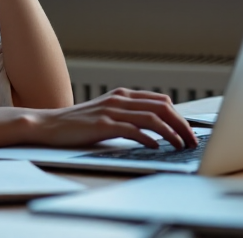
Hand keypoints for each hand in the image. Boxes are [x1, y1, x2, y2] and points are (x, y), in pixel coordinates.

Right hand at [25, 88, 199, 149]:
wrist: (49, 125)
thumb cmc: (78, 123)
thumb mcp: (107, 113)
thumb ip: (128, 115)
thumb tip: (155, 127)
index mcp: (123, 94)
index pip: (162, 101)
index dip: (180, 116)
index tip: (190, 131)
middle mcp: (119, 99)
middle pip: (162, 107)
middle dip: (182, 125)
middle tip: (192, 141)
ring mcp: (111, 111)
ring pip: (152, 118)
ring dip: (171, 133)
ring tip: (181, 146)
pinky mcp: (103, 125)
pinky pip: (133, 130)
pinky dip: (149, 138)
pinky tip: (156, 147)